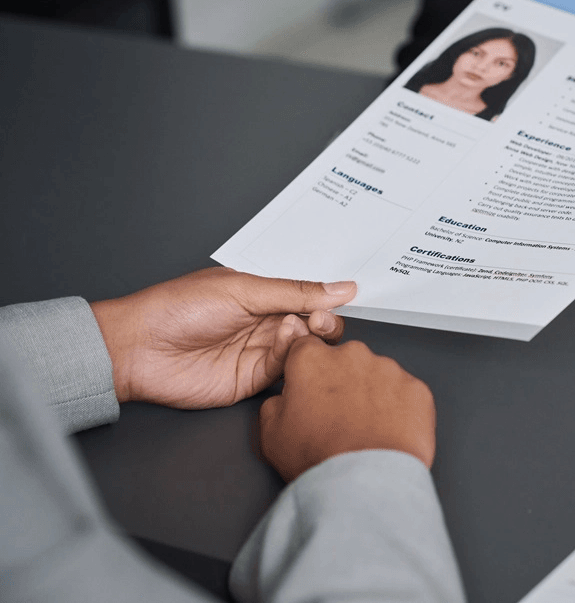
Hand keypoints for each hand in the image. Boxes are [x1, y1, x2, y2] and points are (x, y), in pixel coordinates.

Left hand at [90, 267, 355, 407]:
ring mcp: (260, 354)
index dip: (327, 301)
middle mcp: (264, 325)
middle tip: (319, 322)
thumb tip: (342, 288)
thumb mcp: (243, 289)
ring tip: (293, 330)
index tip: (339, 301)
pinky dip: (291, 357)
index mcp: (262, 296)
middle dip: (324, 324)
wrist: (138, 348)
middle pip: (314, 328)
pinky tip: (283, 343)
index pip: (309, 299)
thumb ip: (295, 292)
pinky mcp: (252, 381)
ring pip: (304, 350)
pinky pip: (285, 371)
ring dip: (307, 340)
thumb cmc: (178, 308)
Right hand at [258, 337, 435, 480]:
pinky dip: (400, 409)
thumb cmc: (321, 459)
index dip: (308, 370)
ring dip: (373, 395)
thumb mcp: (272, 435)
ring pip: (378, 375)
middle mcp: (352, 355)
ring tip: (366, 430)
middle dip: (343, 383)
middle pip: (346, 361)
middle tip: (340, 418)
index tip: (312, 388)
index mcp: (312, 360)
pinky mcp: (416, 389)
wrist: (364, 483)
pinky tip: (389, 432)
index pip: (306, 348)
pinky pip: (407, 393)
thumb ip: (275, 404)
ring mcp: (389, 370)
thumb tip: (282, 400)